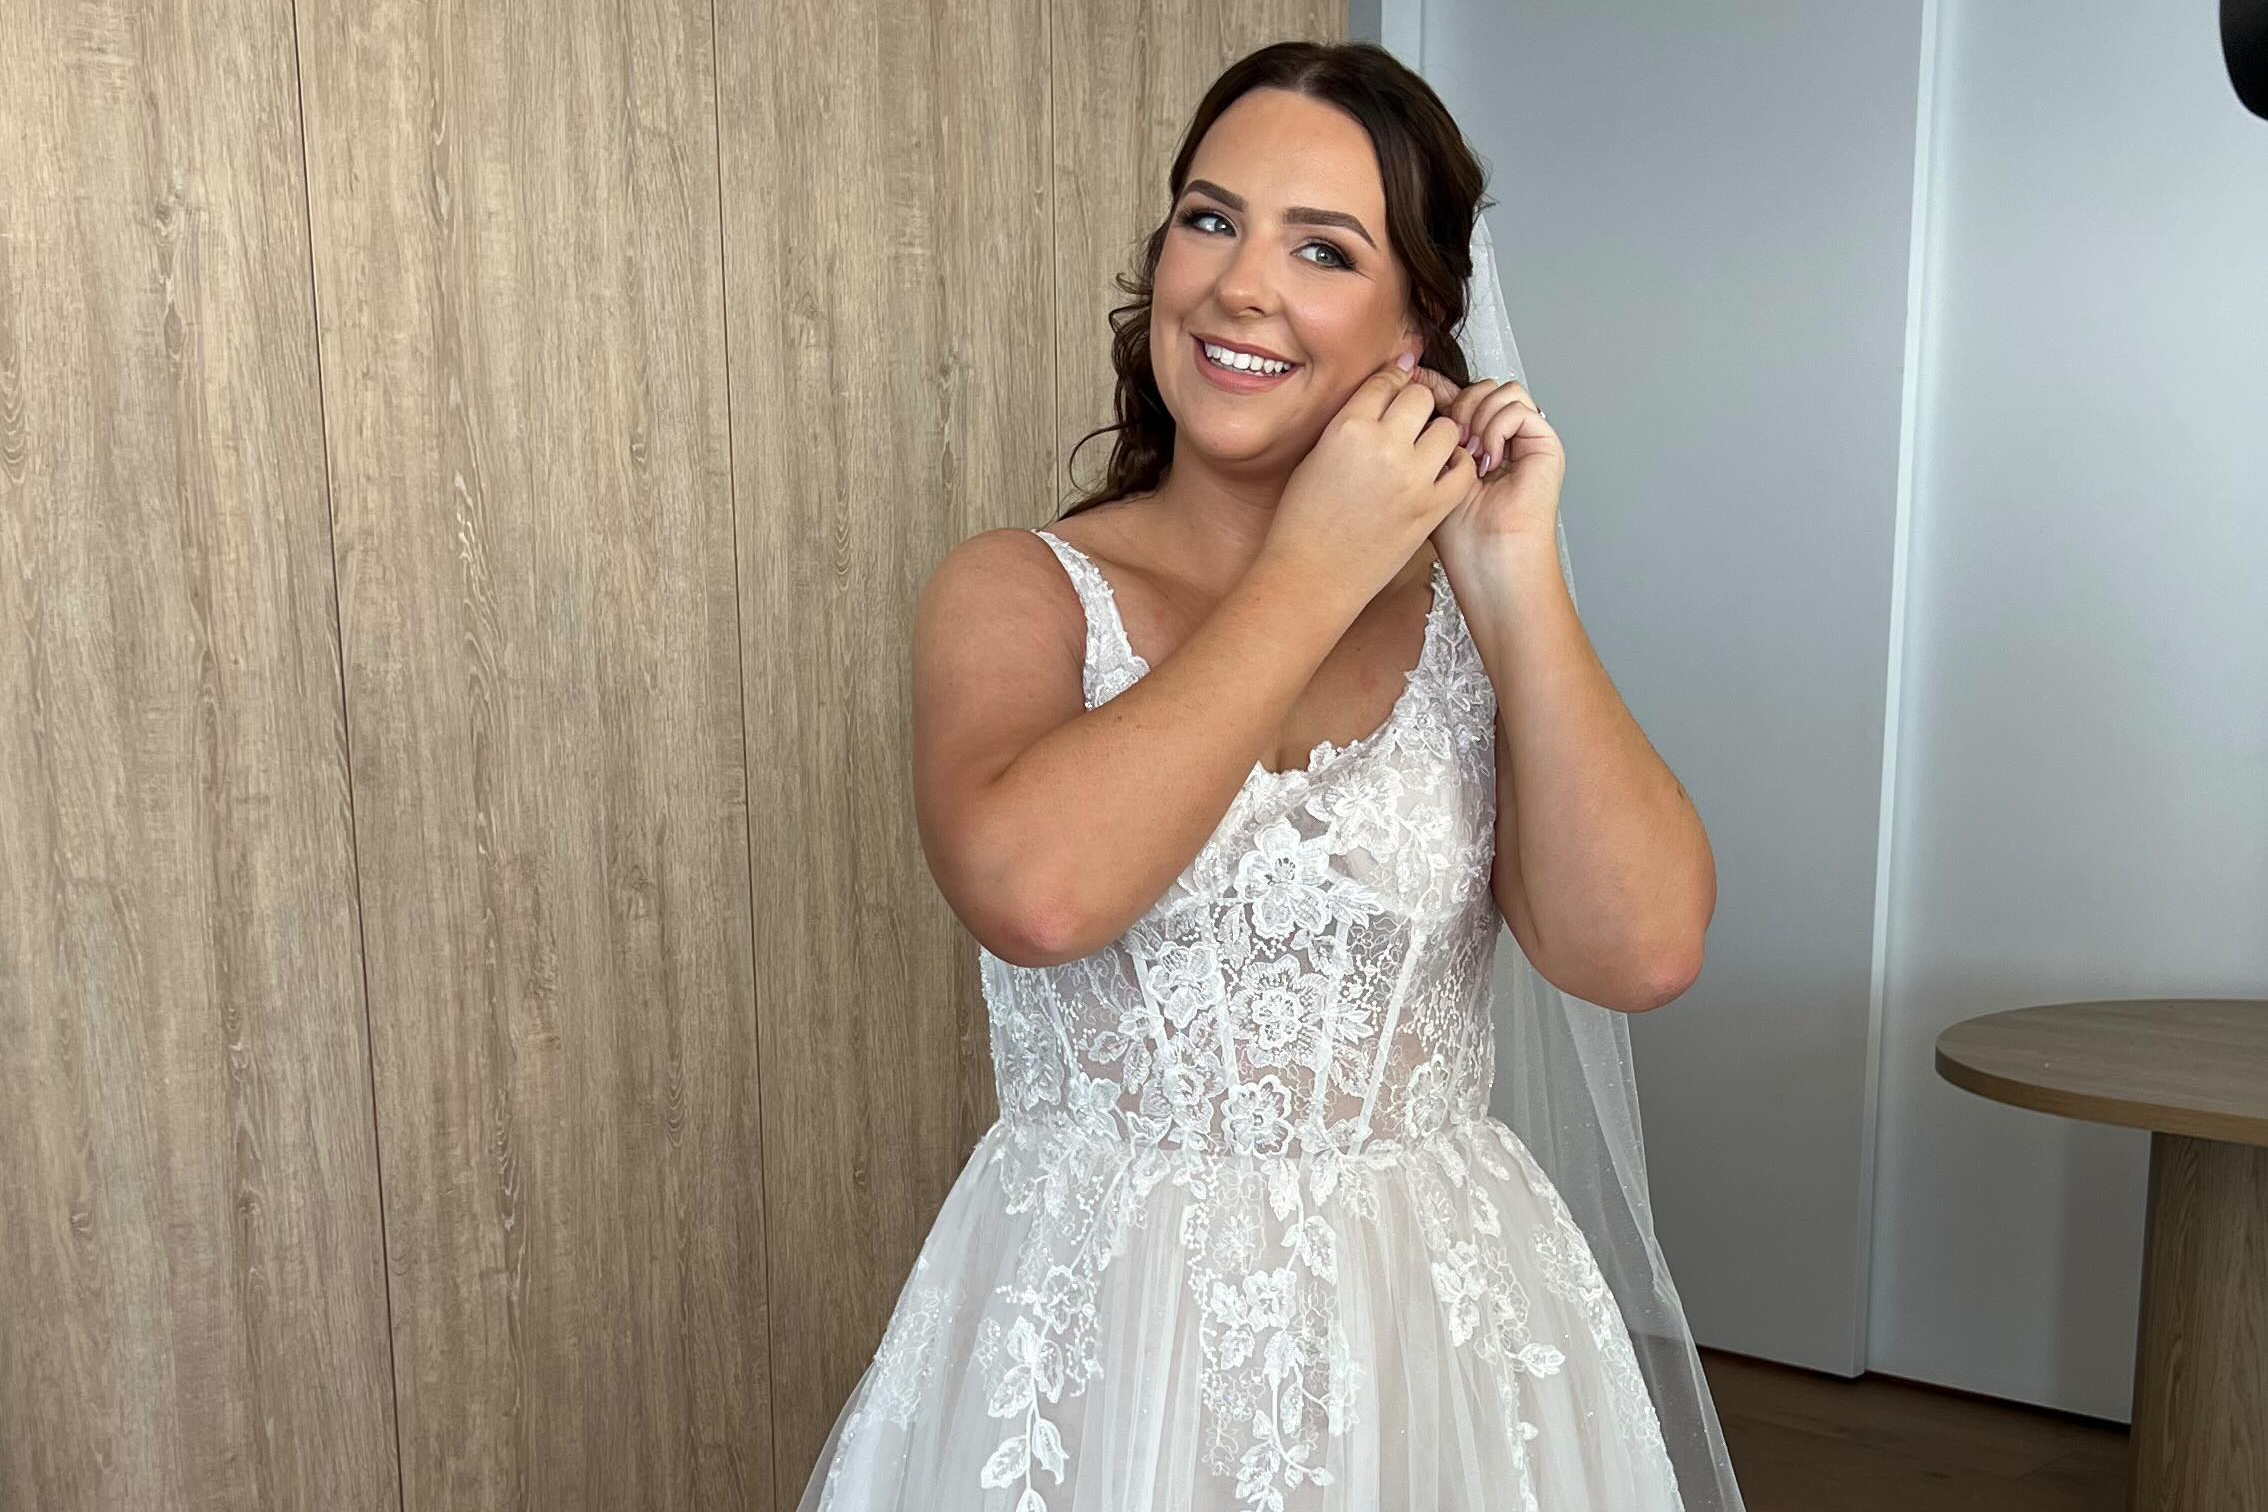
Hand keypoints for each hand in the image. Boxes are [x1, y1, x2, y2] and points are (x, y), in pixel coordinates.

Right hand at [1264, 356, 1478, 606]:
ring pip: (1448, 429)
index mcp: (1347, 428)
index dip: (1392, 381)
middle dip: (1415, 406)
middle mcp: (1384, 446)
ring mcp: (1412, 478)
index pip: (1385, 381)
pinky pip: (1464, 470)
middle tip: (1407, 423)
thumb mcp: (1315, 457)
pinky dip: (1456, 467)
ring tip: (1423, 451)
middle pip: (1421, 397)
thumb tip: (1377, 401)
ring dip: (1437, 435)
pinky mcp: (1432, 508)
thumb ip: (1348, 425)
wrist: (1311, 576)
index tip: (1397, 383)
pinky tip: (1439, 473)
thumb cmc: (1303, 524)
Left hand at [1406, 365, 1563, 555]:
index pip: (1460, 394)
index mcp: (1475, 441)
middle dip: (1459, 404)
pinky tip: (1488, 460)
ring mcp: (1525, 440)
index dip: (1437, 386)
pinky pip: (1519, 408)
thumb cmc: (1460, 533)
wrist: (1489, 560)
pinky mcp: (1545, 445)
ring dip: (1478, 416)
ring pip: (1501, 390)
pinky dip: (1497, 427)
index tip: (1415, 385)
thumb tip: (1415, 383)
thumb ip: (1430, 430)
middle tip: (1452, 444)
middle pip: (1481, 386)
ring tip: (1470, 455)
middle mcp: (1502, 437)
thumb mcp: (1431, 469)